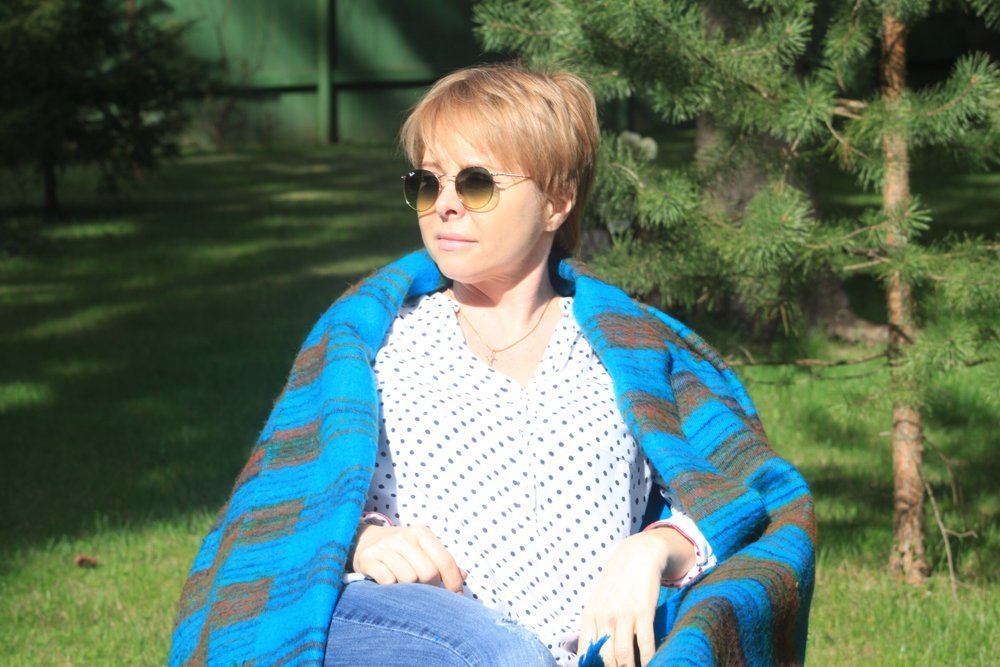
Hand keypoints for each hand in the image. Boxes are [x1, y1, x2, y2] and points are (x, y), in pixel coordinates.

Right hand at [351, 524, 465, 592]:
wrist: (364, 540)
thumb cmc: (402, 549)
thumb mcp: (423, 549)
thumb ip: (443, 561)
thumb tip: (463, 576)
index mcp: (421, 533)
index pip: (445, 560)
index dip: (453, 582)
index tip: (456, 595)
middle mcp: (403, 537)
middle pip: (428, 573)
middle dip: (430, 587)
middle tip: (425, 590)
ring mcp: (384, 547)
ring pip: (408, 579)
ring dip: (409, 588)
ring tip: (405, 584)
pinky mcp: (368, 559)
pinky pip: (388, 582)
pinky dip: (392, 587)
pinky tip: (390, 582)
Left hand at [578, 528, 694, 666]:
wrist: (637, 555)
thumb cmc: (616, 582)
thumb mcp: (597, 601)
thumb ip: (594, 625)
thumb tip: (592, 654)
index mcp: (589, 615)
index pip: (586, 651)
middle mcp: (604, 616)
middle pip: (605, 657)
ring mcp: (624, 614)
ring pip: (624, 654)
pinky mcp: (644, 611)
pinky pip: (645, 643)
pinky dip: (648, 659)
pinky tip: (650, 664)